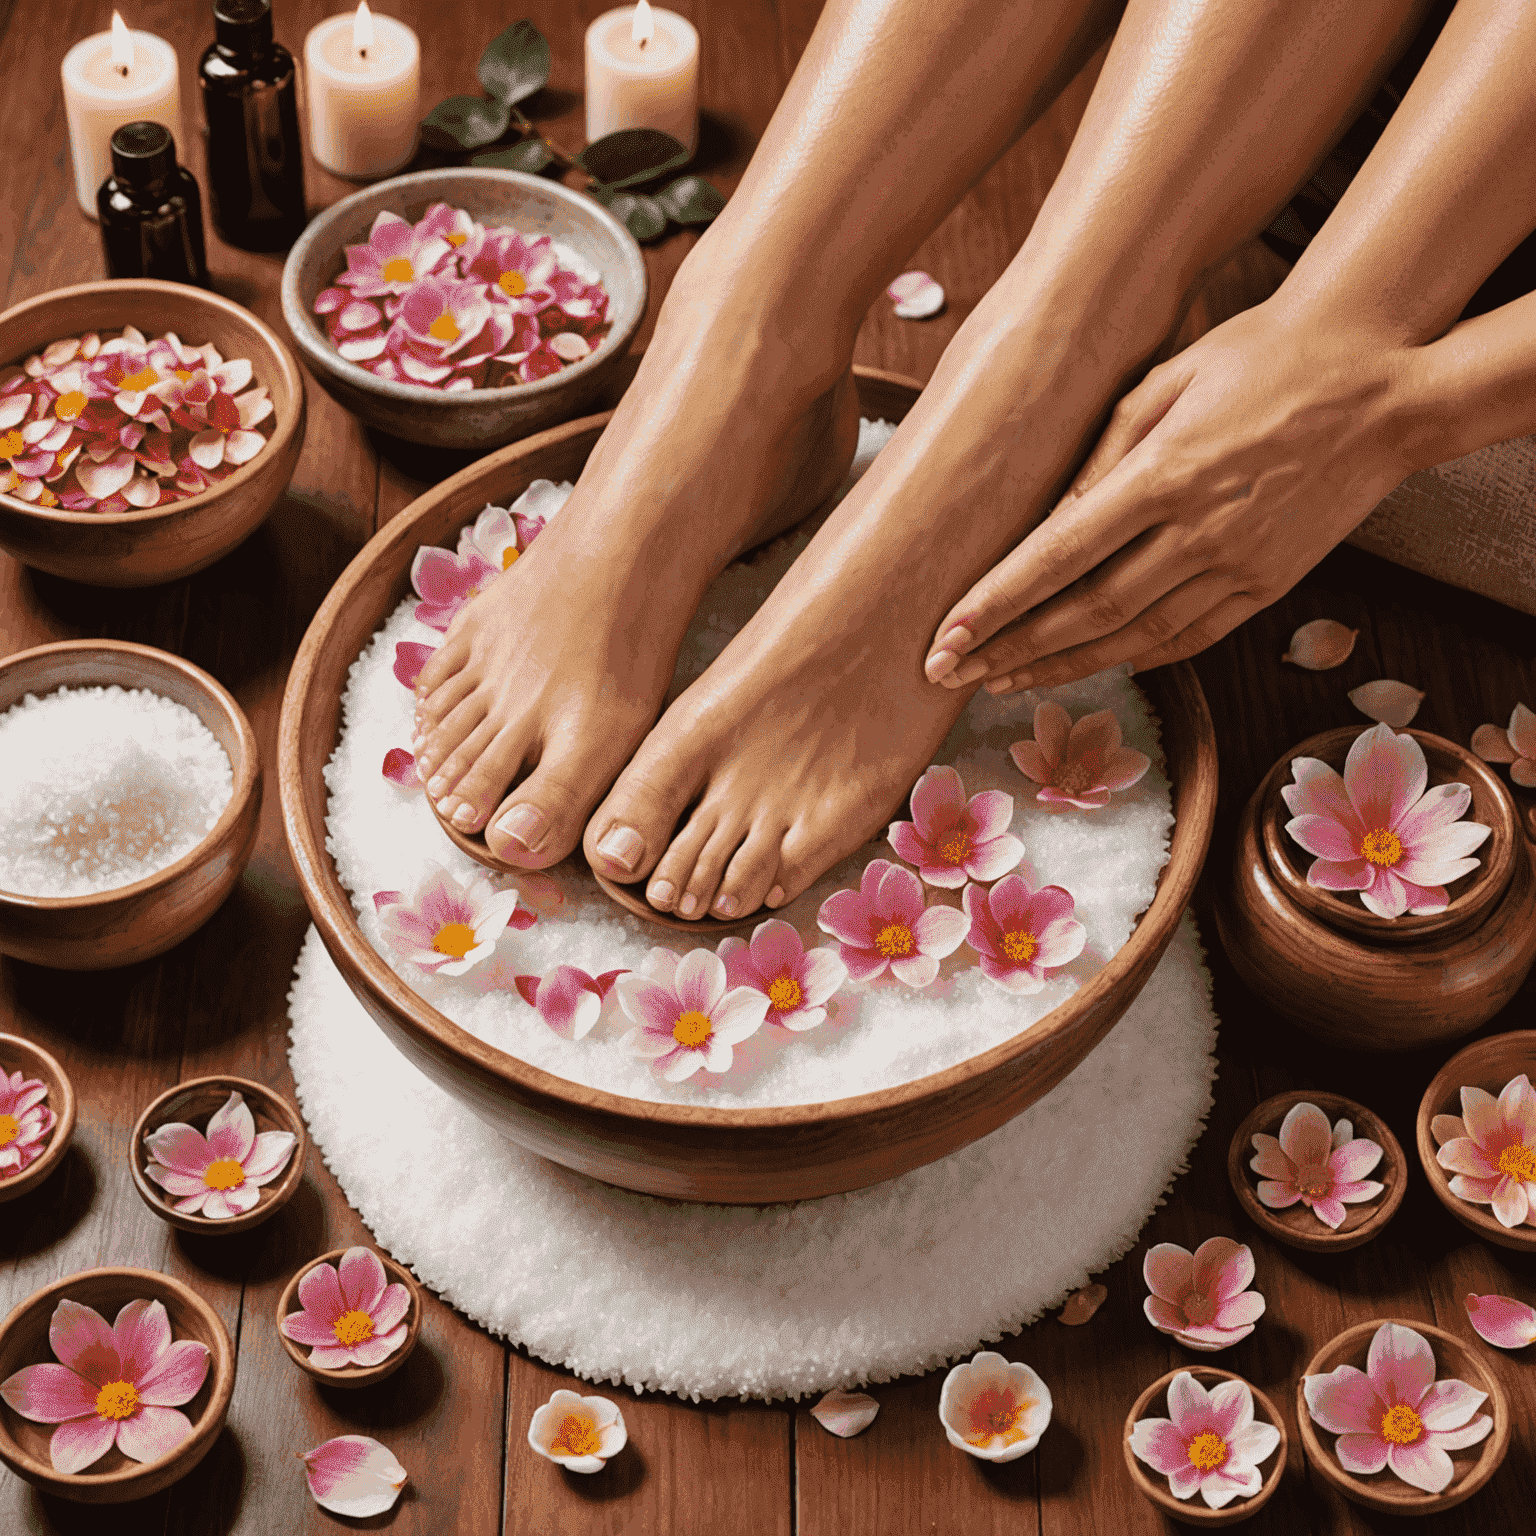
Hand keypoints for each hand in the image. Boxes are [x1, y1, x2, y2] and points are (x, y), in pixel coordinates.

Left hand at [923, 302, 1425, 691]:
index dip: (996, 604)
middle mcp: (1198, 532)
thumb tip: (1050, 522)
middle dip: (1010, 649)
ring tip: (1006, 682)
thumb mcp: (1170, 378)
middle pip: (1085, 612)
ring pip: (1134, 638)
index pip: (1057, 556)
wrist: (1383, 383)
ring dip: (1063, 666)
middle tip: (952, 674)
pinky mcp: (1271, 584)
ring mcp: (1239, 565)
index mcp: (1164, 474)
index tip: (947, 637)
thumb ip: (1103, 452)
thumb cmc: (1266, 356)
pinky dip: (1137, 658)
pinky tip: (1093, 667)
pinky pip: (1192, 638)